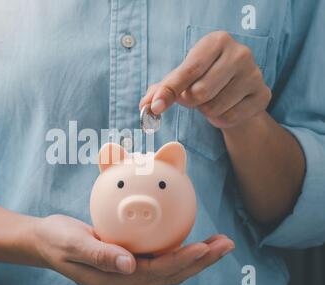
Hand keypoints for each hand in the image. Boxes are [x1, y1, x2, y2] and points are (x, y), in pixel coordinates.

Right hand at [33, 214, 234, 284]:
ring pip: (169, 269)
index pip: (156, 273)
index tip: (205, 246)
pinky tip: (191, 239)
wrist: (44, 241)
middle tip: (226, 244)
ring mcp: (127, 273)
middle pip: (171, 274)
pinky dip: (179, 251)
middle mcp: (125, 281)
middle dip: (201, 261)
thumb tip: (129, 265)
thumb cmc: (55, 240)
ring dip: (196, 257)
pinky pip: (159, 259)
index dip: (182, 261)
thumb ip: (100, 255)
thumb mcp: (72, 244)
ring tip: (219, 243)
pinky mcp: (128, 262)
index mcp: (113, 281)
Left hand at [139, 31, 271, 128]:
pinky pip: (229, 118)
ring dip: (205, 111)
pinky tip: (224, 108)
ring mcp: (254, 74)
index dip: (169, 90)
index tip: (155, 107)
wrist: (239, 90)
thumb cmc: (205, 78)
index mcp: (217, 41)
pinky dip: (219, 119)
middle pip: (200, 92)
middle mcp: (239, 53)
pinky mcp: (262, 95)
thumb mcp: (183, 77)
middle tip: (193, 97)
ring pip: (213, 108)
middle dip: (190, 101)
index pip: (188, 70)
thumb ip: (162, 89)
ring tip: (211, 100)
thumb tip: (145, 106)